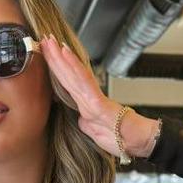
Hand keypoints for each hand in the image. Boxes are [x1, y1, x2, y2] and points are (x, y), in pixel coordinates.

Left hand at [39, 35, 157, 157]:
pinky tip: (65, 54)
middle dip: (54, 57)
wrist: (138, 143)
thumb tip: (81, 120)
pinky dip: (74, 66)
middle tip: (44, 38)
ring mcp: (92, 99)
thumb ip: (87, 124)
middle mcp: (88, 99)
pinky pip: (83, 81)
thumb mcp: (97, 134)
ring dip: (60, 57)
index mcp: (86, 106)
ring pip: (72, 74)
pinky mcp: (98, 103)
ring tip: (50, 41)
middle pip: (67, 75)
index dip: (56, 69)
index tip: (46, 54)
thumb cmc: (122, 138)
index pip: (67, 84)